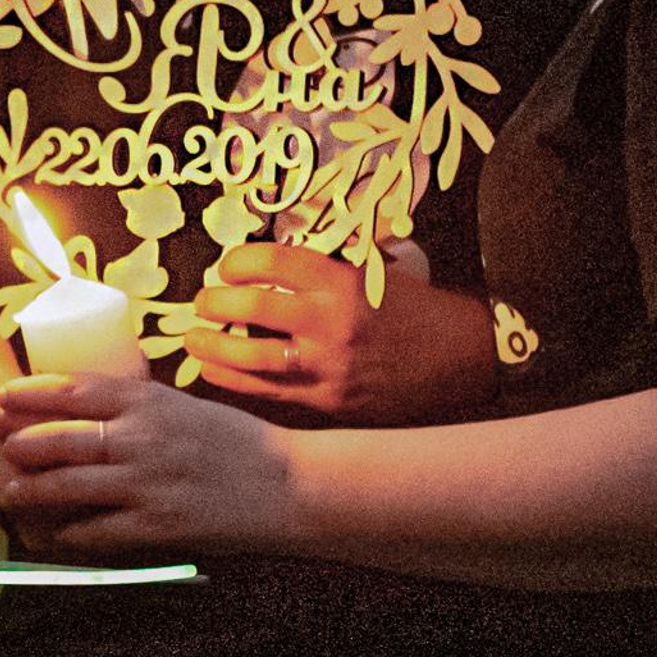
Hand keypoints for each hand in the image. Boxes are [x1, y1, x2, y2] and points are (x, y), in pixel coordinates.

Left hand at [0, 370, 298, 555]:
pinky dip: (71, 533)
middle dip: (20, 440)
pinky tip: (53, 535)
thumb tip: (93, 399)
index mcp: (149, 402)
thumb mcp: (184, 406)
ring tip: (10, 491)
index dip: (29, 393)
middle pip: (61, 437)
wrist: (292, 486)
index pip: (73, 390)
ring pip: (70, 485)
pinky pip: (99, 531)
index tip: (2, 395)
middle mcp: (142, 439)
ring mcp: (147, 483)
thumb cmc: (239, 442)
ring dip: (33, 489)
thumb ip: (139, 404)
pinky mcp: (159, 525)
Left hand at [182, 241, 497, 420]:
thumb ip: (327, 263)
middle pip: (251, 309)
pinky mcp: (328, 400)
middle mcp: (331, 323)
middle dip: (214, 303)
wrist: (464, 358)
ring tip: (192, 338)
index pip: (272, 263)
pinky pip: (267, 391)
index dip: (237, 262)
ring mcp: (328, 366)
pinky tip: (210, 370)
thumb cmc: (415, 307)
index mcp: (342, 282)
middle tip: (201, 300)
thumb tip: (272, 256)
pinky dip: (231, 380)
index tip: (225, 266)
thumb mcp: (375, 270)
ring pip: (251, 358)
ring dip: (211, 347)